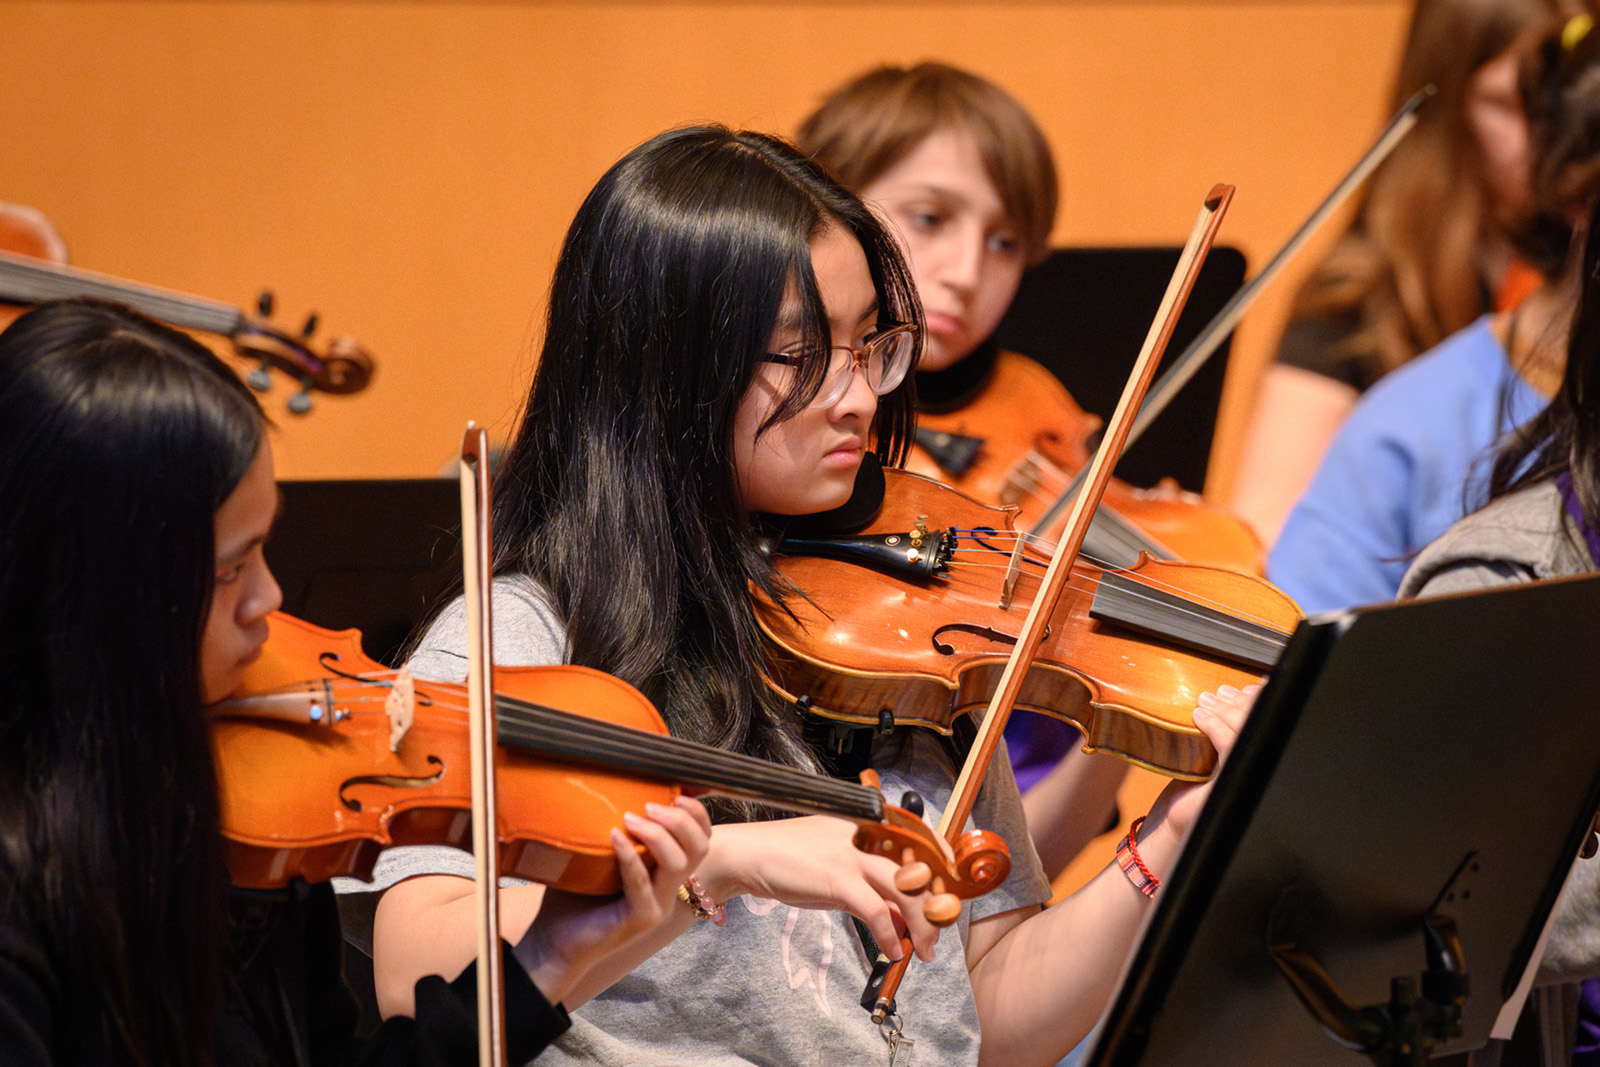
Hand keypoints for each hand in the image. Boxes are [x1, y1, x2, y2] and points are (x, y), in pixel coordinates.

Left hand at [512, 795, 710, 1004]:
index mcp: (665, 873)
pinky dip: (629, 856)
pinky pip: (642, 883)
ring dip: (657, 834)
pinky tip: (613, 837)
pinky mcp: (640, 920)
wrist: (553, 944)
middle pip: (699, 848)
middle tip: (650, 805)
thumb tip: (600, 785)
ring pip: (678, 864)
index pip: (701, 839)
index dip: (696, 814)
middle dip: (680, 819)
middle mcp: (668, 889)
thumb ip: (611, 828)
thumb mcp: (597, 855)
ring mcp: (657, 906)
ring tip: (631, 818)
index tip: (676, 793)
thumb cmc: (573, 898)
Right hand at [699, 814, 946, 961]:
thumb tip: (900, 916)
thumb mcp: (838, 866)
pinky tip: (892, 950)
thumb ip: (871, 885)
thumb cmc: (790, 858)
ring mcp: (853, 855)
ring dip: (921, 926)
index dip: (942, 868)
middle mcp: (867, 834)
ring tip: (925, 950)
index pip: (920, 841)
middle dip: (936, 907)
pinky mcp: (837, 878)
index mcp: (868, 824)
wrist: (749, 855)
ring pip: (906, 890)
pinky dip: (889, 935)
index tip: (950, 896)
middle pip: (920, 870)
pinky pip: (876, 911)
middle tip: (938, 935)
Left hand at [1148, 683, 1257, 837]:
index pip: (1272, 724)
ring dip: (1225, 710)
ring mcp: (1246, 778)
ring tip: (1205, 702)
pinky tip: (1200, 717)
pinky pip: (1228, 746)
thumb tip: (1225, 695)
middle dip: (1241, 703)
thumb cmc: (1192, 787)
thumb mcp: (1210, 753)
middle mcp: (1259, 770)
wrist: (1175, 822)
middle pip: (1265, 724)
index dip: (1262, 702)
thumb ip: (1223, 730)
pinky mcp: (1228, 785)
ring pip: (1247, 731)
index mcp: (1259, 762)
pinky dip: (1214, 726)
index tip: (1244, 688)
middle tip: (1219, 694)